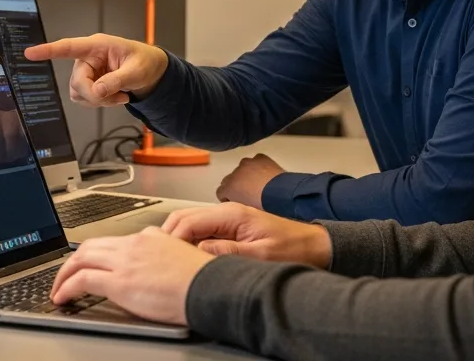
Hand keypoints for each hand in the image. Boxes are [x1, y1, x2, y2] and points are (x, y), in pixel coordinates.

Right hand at [23, 34, 169, 107]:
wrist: (151, 72)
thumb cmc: (144, 62)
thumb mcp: (136, 71)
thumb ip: (116, 80)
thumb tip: (97, 92)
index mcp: (97, 46)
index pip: (69, 47)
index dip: (48, 51)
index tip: (30, 53)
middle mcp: (87, 58)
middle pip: (77, 81)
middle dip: (96, 95)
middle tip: (118, 97)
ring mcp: (86, 71)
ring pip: (78, 93)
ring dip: (99, 101)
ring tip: (120, 96)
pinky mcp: (88, 84)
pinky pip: (84, 99)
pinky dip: (99, 103)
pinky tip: (115, 97)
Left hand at [49, 227, 213, 325]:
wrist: (211, 286)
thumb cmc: (204, 279)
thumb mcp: (182, 256)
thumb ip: (164, 253)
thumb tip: (156, 259)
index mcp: (149, 237)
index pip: (114, 241)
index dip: (96, 254)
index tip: (89, 264)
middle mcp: (134, 244)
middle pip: (90, 245)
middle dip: (72, 261)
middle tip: (64, 275)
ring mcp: (125, 261)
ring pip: (81, 258)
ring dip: (64, 273)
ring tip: (58, 288)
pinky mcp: (120, 281)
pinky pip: (82, 279)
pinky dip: (66, 287)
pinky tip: (62, 297)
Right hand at [161, 202, 332, 267]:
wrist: (315, 246)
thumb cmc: (294, 248)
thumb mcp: (261, 255)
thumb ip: (229, 252)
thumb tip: (199, 250)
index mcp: (231, 215)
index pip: (188, 222)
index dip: (172, 240)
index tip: (163, 257)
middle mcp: (226, 213)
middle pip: (182, 219)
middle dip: (167, 237)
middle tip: (157, 259)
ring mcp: (227, 220)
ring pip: (189, 224)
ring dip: (176, 240)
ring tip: (168, 260)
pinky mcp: (230, 229)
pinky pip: (200, 232)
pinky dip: (188, 242)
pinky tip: (187, 258)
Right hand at [215, 153, 284, 208]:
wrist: (282, 195)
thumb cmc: (264, 208)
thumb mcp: (244, 213)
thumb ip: (235, 207)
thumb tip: (237, 206)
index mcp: (228, 187)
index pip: (220, 192)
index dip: (228, 198)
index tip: (236, 203)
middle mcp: (234, 173)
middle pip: (229, 180)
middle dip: (236, 186)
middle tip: (248, 196)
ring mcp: (247, 164)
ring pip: (242, 170)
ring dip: (247, 176)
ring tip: (259, 185)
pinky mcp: (260, 158)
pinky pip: (255, 162)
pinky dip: (259, 167)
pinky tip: (266, 176)